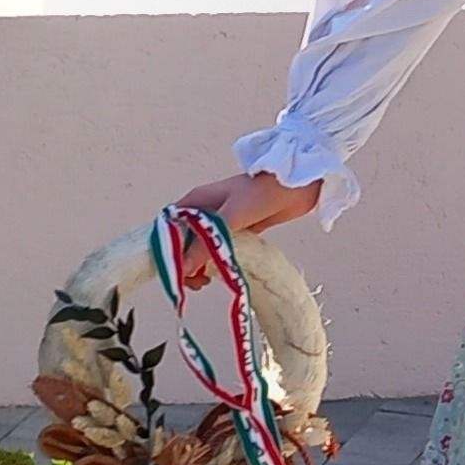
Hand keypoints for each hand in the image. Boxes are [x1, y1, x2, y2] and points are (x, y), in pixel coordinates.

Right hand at [170, 171, 325, 285]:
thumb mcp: (231, 217)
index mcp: (196, 201)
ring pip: (201, 247)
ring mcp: (222, 220)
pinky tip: (221, 273)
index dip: (166, 250)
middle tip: (193, 282)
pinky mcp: (240, 229)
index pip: (169, 229)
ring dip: (199, 265)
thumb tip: (184, 266)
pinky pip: (220, 248)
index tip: (172, 272)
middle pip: (183, 241)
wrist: (298, 182)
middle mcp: (205, 210)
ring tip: (205, 281)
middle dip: (183, 262)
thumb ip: (208, 242)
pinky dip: (217, 261)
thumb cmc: (262, 191)